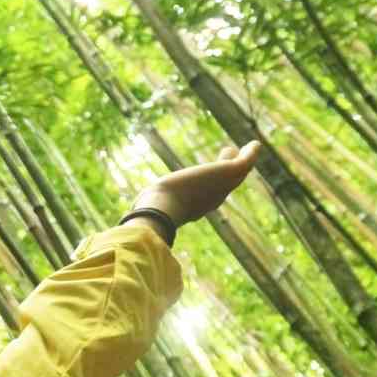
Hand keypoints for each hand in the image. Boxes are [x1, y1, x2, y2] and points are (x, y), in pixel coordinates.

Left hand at [130, 141, 262, 228]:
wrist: (162, 208)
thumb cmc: (152, 214)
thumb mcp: (147, 211)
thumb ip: (141, 216)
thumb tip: (121, 231)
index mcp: (197, 207)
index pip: (210, 195)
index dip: (213, 186)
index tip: (212, 174)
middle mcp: (212, 199)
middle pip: (225, 183)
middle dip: (229, 172)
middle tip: (231, 156)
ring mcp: (222, 187)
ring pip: (237, 172)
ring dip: (242, 161)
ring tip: (245, 149)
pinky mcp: (228, 172)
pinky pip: (245, 162)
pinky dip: (251, 154)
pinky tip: (255, 145)